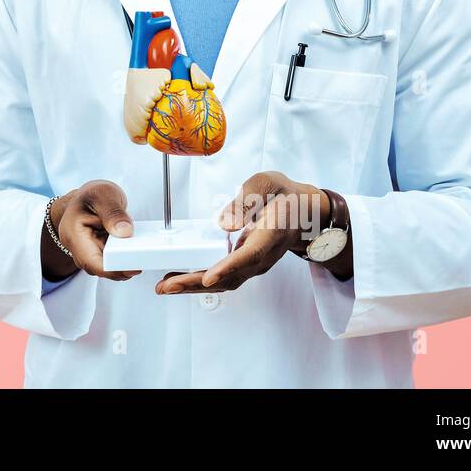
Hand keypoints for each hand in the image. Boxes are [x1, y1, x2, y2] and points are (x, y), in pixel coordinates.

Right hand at [43, 180, 141, 281]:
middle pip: (96, 267)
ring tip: (137, 257)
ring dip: (120, 266)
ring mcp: (85, 251)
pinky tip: (132, 254)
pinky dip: (120, 260)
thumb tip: (125, 232)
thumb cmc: (92, 194)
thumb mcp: (103, 195)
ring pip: (102, 267)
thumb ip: (113, 213)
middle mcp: (76, 246)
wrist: (89, 195)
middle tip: (139, 264)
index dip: (111, 268)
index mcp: (73, 233)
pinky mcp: (96, 252)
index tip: (131, 268)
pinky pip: (107, 261)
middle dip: (118, 269)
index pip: (90, 260)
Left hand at [155, 170, 324, 294]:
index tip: (208, 277)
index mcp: (272, 234)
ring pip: (225, 282)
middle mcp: (264, 255)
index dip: (228, 267)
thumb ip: (247, 201)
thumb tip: (225, 224)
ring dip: (194, 287)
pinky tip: (180, 279)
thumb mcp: (269, 183)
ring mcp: (256, 263)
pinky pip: (224, 277)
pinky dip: (200, 281)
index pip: (250, 255)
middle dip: (197, 284)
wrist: (304, 211)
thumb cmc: (285, 195)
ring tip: (166, 287)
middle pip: (231, 277)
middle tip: (168, 286)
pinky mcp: (246, 264)